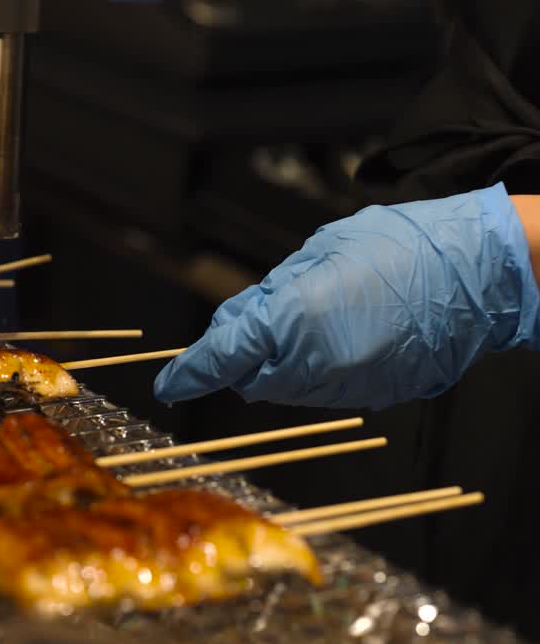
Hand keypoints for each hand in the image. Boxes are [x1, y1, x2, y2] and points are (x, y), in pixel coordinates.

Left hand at [153, 184, 539, 409]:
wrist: (475, 274)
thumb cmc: (397, 247)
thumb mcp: (316, 253)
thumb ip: (268, 294)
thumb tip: (237, 322)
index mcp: (291, 318)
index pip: (221, 356)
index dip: (189, 374)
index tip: (167, 385)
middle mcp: (312, 362)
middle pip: (249, 378)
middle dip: (240, 359)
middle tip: (254, 322)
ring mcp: (344, 385)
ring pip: (284, 389)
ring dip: (278, 365)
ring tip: (310, 321)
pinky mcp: (371, 396)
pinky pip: (322, 392)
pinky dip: (314, 372)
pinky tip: (338, 339)